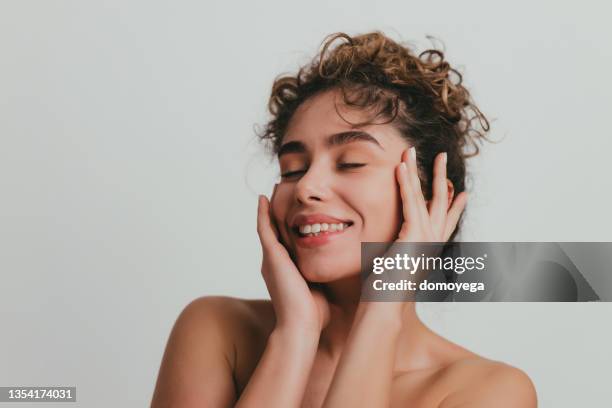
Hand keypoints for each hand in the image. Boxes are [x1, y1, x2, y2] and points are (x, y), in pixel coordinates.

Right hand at [257, 187, 329, 334]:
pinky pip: (264, 228)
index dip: (289, 226)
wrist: (301, 326)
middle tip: (279, 193)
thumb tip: (346, 275)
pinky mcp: (271, 256)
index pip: (287, 242)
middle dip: (277, 213)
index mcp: (285, 270)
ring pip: (267, 226)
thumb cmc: (314, 315)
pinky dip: (263, 213)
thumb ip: (328, 279)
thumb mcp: (322, 289)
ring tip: (272, 189)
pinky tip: (263, 198)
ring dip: (270, 208)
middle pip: (275, 231)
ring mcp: (270, 259)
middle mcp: (274, 263)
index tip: (294, 212)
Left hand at [360, 147, 467, 302]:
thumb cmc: (386, 292)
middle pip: (441, 202)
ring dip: (418, 171)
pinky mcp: (412, 235)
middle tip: (441, 156)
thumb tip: (393, 252)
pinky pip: (410, 202)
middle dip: (440, 177)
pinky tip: (401, 167)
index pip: (446, 221)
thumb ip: (400, 255)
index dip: (455, 205)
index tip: (462, 192)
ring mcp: (425, 238)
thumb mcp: (396, 268)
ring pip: (425, 196)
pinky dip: (405, 183)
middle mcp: (433, 242)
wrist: (385, 306)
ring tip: (412, 150)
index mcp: (430, 249)